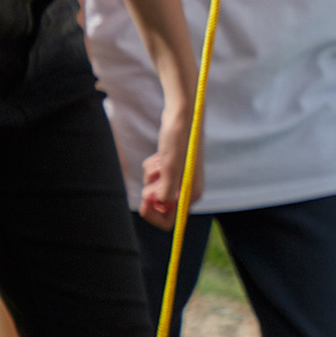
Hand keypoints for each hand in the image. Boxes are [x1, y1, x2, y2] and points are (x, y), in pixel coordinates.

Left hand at [140, 102, 203, 226]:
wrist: (181, 115)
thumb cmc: (177, 140)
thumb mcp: (169, 168)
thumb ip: (165, 191)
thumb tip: (160, 204)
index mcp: (190, 194)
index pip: (170, 221)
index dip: (154, 215)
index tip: (145, 201)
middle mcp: (187, 189)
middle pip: (160, 206)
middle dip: (152, 191)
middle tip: (155, 174)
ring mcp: (180, 179)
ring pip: (155, 190)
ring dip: (151, 177)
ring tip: (159, 160)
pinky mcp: (173, 168)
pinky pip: (155, 178)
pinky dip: (152, 169)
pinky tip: (159, 156)